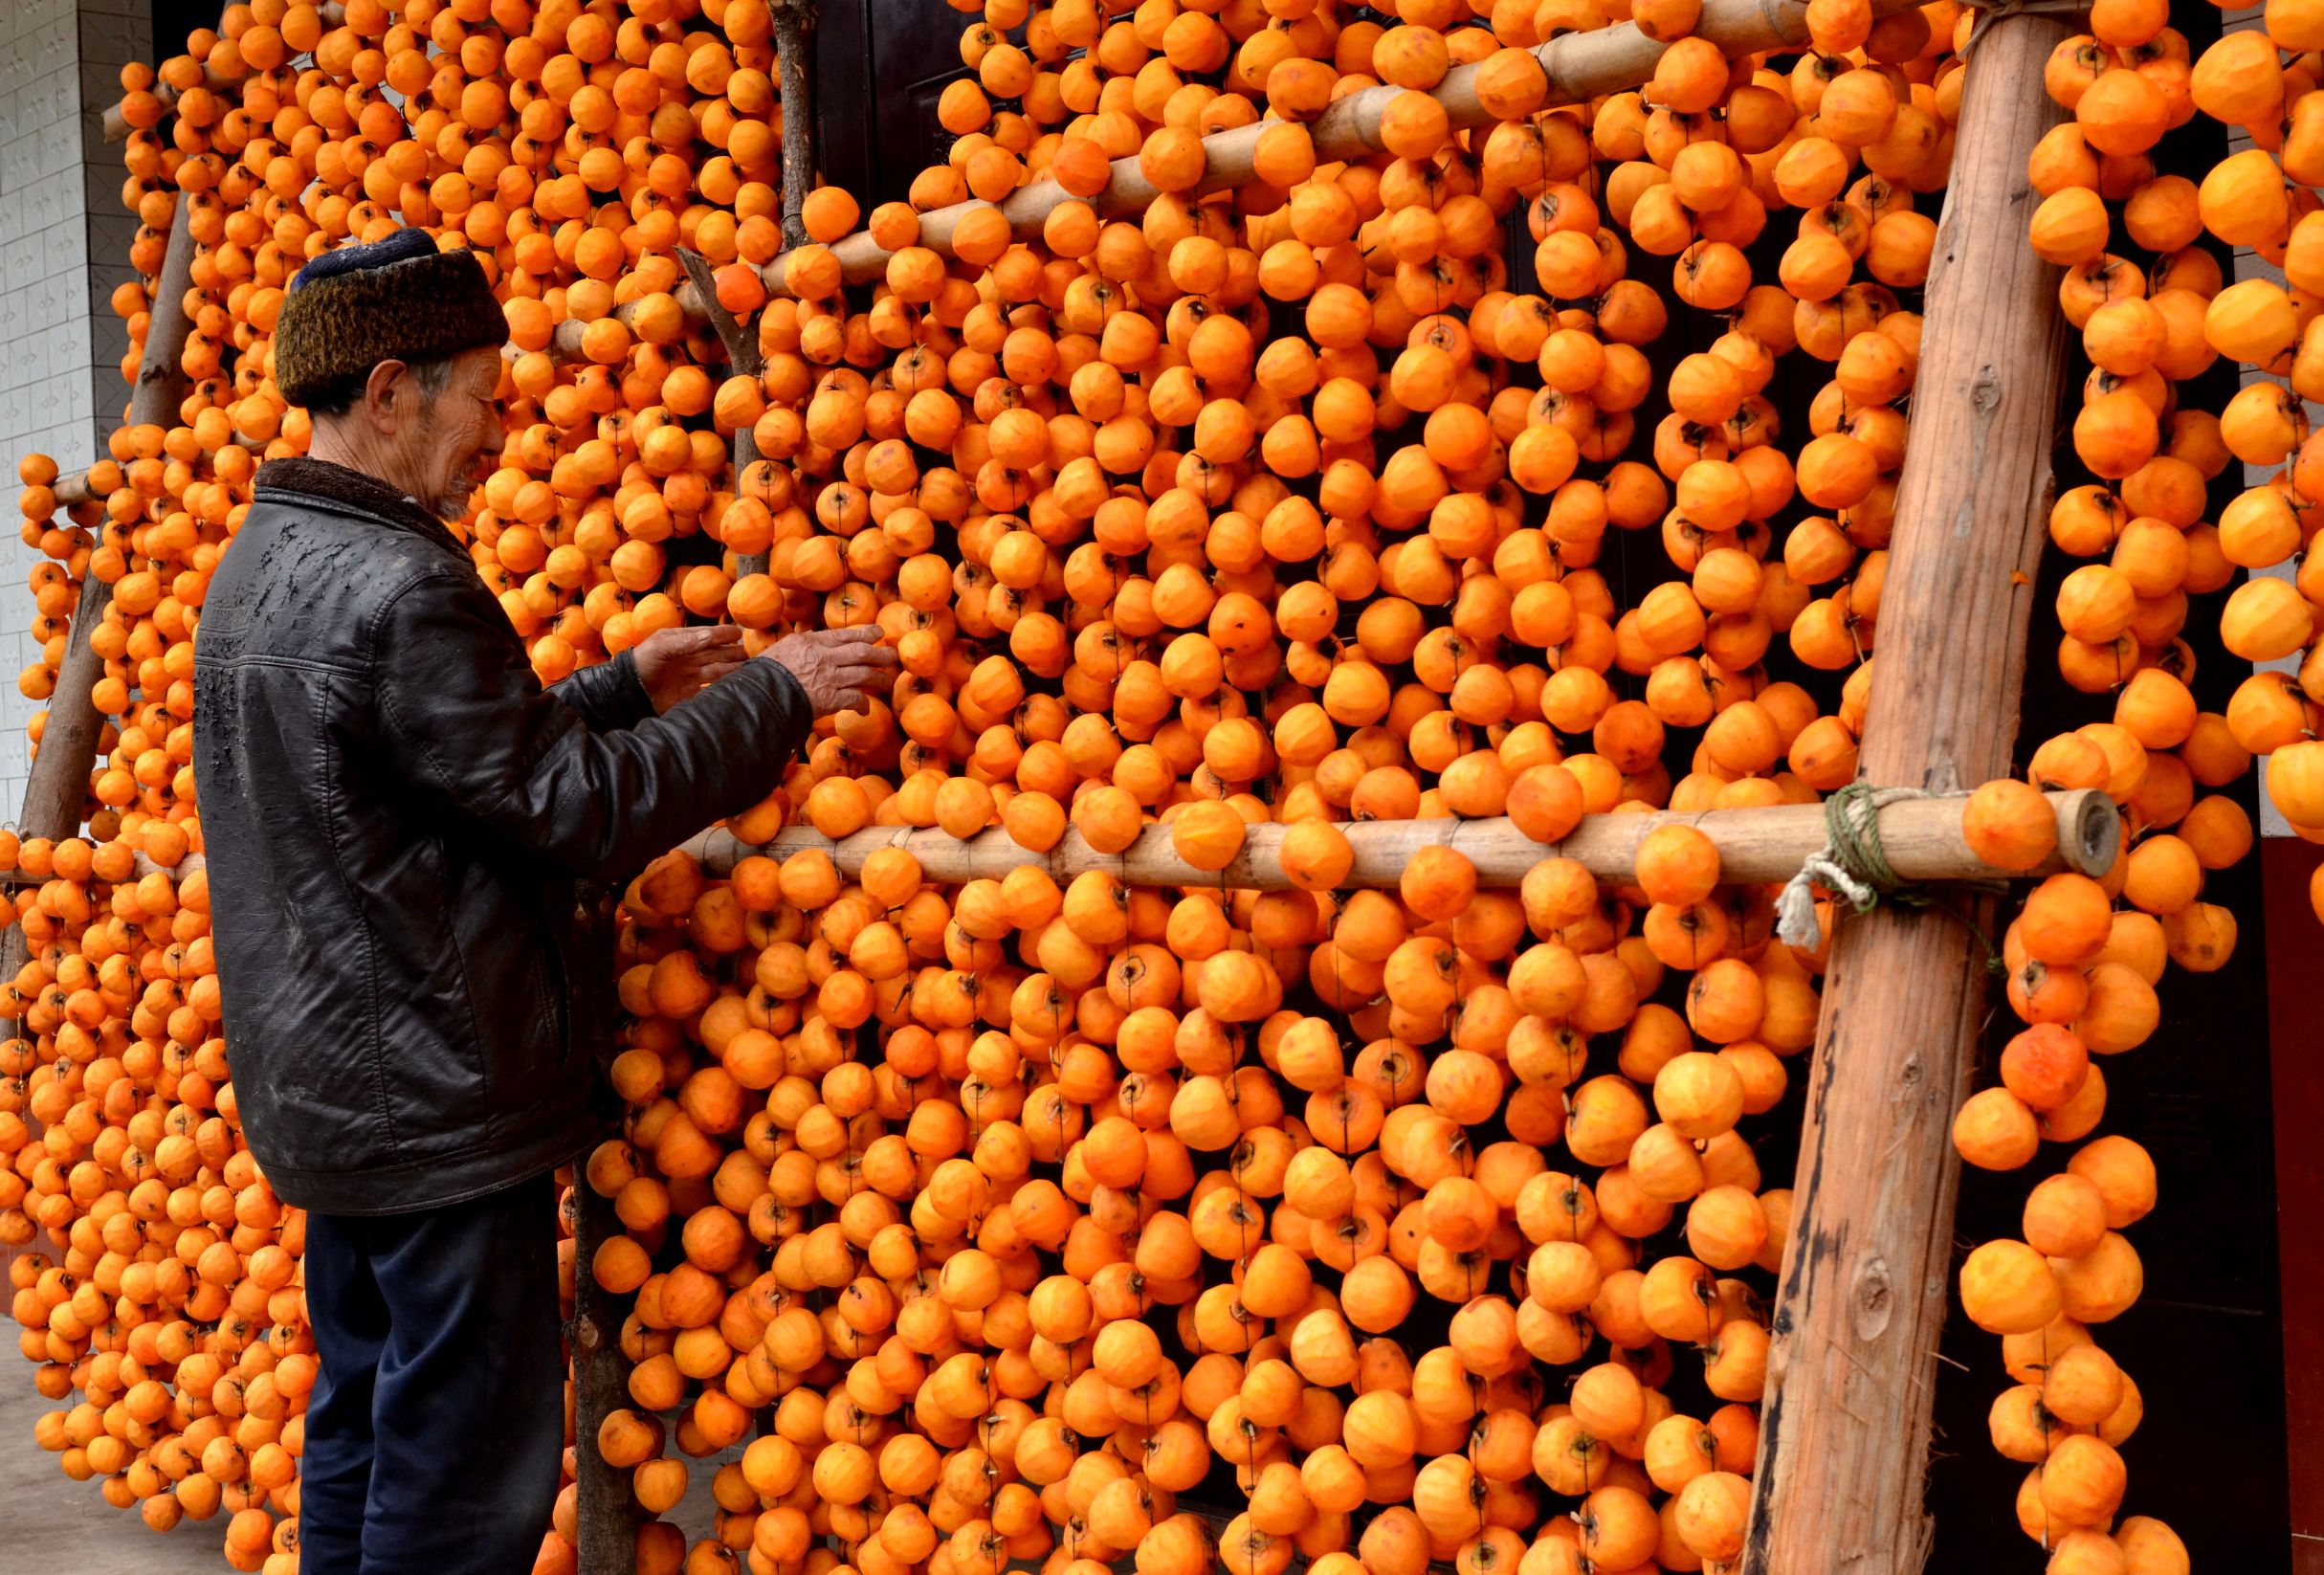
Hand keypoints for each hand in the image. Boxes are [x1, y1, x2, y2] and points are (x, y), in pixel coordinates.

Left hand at [633, 625, 747, 713]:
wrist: (628, 691)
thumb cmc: (640, 663)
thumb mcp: (660, 647)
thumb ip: (685, 641)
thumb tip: (711, 635)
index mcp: (681, 641)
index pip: (707, 635)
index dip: (723, 634)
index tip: (739, 632)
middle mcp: (688, 657)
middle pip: (716, 652)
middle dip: (733, 651)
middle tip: (752, 651)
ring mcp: (690, 674)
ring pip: (717, 668)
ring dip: (733, 667)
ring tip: (750, 666)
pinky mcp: (689, 692)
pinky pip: (711, 685)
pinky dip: (723, 683)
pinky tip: (735, 683)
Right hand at [765, 626, 898, 716]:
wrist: (760, 696)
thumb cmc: (763, 674)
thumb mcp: (780, 649)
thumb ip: (799, 644)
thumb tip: (809, 638)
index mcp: (810, 643)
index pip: (843, 635)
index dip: (864, 633)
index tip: (878, 632)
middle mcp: (824, 658)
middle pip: (861, 652)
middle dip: (880, 653)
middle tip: (892, 655)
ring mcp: (829, 678)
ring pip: (864, 675)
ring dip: (879, 679)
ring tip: (888, 682)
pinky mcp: (830, 700)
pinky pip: (855, 699)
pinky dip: (862, 704)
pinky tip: (865, 709)